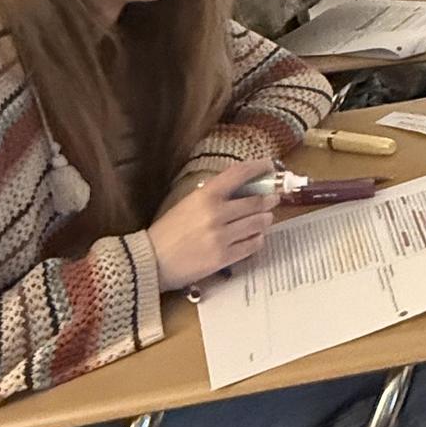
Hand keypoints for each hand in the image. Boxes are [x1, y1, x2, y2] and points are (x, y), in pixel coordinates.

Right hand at [147, 161, 276, 289]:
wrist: (152, 261)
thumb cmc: (168, 231)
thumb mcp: (187, 203)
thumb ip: (212, 196)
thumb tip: (239, 189)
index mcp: (205, 196)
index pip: (238, 174)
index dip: (257, 167)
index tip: (268, 165)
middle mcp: (216, 214)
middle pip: (255, 202)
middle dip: (268, 199)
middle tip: (273, 198)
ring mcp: (222, 237)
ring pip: (257, 223)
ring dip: (266, 219)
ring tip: (266, 218)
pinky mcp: (224, 257)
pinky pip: (252, 245)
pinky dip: (258, 239)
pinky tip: (256, 237)